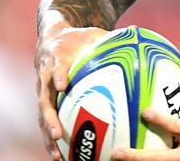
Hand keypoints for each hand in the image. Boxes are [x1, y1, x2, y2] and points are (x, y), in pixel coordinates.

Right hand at [34, 23, 107, 159]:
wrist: (52, 37)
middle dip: (49, 117)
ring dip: (48, 134)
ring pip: (42, 116)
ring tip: (57, 154)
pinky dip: (51, 139)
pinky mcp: (44, 100)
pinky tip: (61, 156)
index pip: (56, 67)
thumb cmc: (78, 37)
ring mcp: (42, 91)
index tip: (63, 85)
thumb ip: (112, 37)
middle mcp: (46, 77)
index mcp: (57, 58)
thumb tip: (137, 31)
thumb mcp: (93, 33)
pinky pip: (46, 121)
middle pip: (43, 99)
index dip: (58, 75)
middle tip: (58, 132)